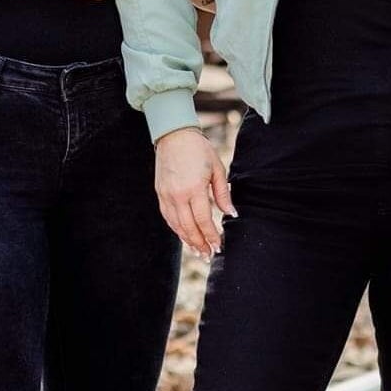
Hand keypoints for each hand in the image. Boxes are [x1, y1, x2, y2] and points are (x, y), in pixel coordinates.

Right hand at [155, 128, 233, 258]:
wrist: (174, 135)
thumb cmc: (199, 150)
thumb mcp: (217, 169)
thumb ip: (223, 194)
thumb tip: (230, 214)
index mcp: (194, 188)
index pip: (203, 220)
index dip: (211, 236)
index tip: (218, 246)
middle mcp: (177, 195)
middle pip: (188, 227)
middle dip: (199, 243)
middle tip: (209, 255)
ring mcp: (166, 195)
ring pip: (176, 225)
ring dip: (187, 240)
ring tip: (198, 251)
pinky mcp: (160, 194)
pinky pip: (168, 217)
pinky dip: (177, 229)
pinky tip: (185, 236)